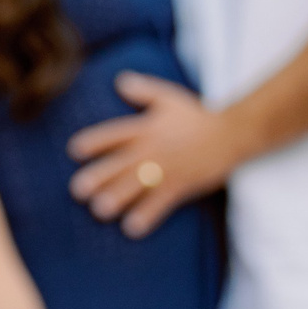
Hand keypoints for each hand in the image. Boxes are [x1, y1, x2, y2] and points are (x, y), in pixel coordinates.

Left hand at [67, 72, 246, 237]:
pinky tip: (132, 228)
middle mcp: (153, 149)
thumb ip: (144, 89)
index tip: (75, 150)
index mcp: (146, 127)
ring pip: (139, 185)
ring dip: (119, 198)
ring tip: (100, 210)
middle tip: (78, 190)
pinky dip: (148, 215)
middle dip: (100, 176)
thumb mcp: (169, 98)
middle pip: (122, 163)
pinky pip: (162, 203)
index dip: (95, 141)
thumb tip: (120, 80)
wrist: (232, 133)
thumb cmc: (197, 116)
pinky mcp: (182, 185)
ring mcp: (168, 168)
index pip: (116, 134)